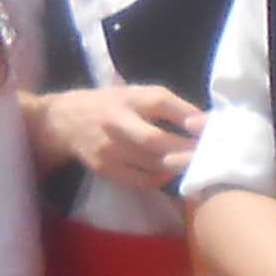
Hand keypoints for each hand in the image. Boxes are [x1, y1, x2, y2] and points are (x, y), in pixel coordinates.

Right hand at [40, 82, 207, 193]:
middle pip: (156, 140)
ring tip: (193, 165)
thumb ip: (170, 107)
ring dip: (178, 166)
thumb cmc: (109, 105)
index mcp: (128, 97)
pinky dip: (160, 178)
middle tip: (209, 156)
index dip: (189, 116)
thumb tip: (208, 124)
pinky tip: (166, 172)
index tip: (213, 128)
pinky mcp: (104, 168)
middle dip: (186, 150)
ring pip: (152, 164)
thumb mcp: (136, 95)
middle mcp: (116, 121)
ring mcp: (108, 148)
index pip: (161, 102)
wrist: (63, 121)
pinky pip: (141, 180)